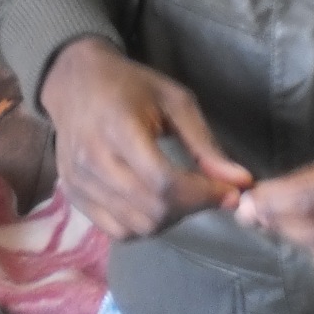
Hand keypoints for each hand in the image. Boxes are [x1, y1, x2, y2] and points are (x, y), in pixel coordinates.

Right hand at [39, 38, 251, 238]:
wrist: (76, 82)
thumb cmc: (130, 86)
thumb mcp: (175, 102)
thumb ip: (205, 144)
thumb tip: (240, 182)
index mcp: (118, 128)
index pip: (164, 182)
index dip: (203, 195)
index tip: (230, 193)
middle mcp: (92, 160)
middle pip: (151, 209)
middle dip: (192, 208)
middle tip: (209, 194)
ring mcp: (79, 182)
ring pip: (136, 226)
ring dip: (171, 220)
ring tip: (184, 198)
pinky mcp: (74, 196)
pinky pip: (116, 231)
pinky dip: (144, 227)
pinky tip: (156, 206)